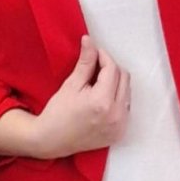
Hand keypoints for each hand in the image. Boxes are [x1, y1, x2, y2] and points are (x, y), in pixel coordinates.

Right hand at [35, 34, 131, 159]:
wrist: (52, 140)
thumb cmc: (58, 112)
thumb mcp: (71, 84)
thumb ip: (85, 62)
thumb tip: (90, 40)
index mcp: (102, 101)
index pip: (112, 69)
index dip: (104, 56)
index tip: (95, 52)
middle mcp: (116, 114)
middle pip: (124, 78)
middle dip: (112, 68)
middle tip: (96, 66)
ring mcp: (120, 126)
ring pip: (127, 92)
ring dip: (117, 82)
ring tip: (99, 82)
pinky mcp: (119, 133)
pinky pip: (126, 107)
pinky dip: (118, 98)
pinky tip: (103, 97)